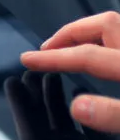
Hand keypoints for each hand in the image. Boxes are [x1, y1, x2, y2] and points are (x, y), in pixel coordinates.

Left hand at [4, 71, 111, 139]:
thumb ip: (101, 128)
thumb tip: (79, 103)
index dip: (22, 110)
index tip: (12, 82)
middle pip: (46, 134)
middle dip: (36, 103)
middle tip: (30, 74)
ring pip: (67, 133)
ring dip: (57, 105)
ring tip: (51, 77)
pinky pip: (90, 137)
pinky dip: (84, 115)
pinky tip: (81, 91)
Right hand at [21, 11, 119, 131]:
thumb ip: (114, 114)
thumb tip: (78, 107)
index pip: (87, 55)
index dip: (53, 57)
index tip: (29, 60)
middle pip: (104, 25)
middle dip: (70, 33)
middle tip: (47, 49)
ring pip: (117, 29)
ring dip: (89, 35)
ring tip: (68, 48)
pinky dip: (107, 45)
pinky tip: (103, 62)